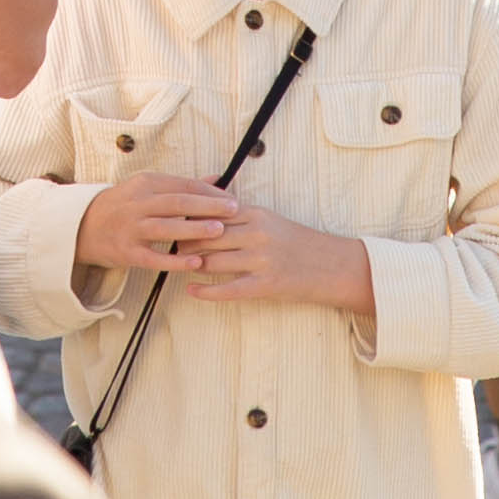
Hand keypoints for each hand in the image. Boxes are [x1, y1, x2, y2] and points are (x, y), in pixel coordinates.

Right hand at [74, 172, 246, 279]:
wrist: (83, 226)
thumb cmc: (123, 205)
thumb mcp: (147, 188)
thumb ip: (181, 185)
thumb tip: (216, 177)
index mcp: (145, 184)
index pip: (183, 185)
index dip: (210, 192)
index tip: (231, 199)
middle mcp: (138, 203)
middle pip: (178, 202)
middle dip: (208, 206)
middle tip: (233, 211)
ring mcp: (131, 228)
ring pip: (167, 227)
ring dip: (194, 228)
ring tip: (219, 231)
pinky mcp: (127, 252)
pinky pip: (155, 257)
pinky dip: (176, 260)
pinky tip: (196, 262)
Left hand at [185, 201, 375, 314]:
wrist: (330, 265)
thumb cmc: (295, 241)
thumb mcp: (268, 218)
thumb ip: (238, 213)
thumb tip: (203, 208)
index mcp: (255, 214)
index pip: (211, 212)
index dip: (187, 217)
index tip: (169, 219)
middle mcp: (256, 234)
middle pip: (207, 236)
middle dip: (184, 241)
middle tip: (168, 244)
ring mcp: (260, 260)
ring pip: (213, 261)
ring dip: (191, 264)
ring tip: (177, 266)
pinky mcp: (265, 285)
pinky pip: (227, 289)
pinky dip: (205, 291)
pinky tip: (191, 290)